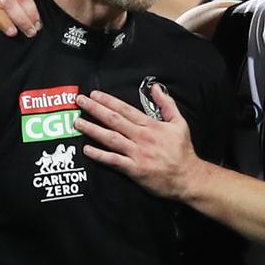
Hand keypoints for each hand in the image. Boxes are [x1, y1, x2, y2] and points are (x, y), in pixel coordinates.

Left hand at [74, 86, 203, 199]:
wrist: (187, 176)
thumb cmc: (182, 150)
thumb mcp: (179, 122)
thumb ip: (167, 103)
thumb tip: (156, 87)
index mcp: (151, 125)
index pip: (125, 109)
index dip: (108, 101)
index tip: (94, 94)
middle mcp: (142, 137)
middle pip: (114, 120)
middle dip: (95, 109)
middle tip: (80, 101)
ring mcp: (137, 153)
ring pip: (110, 138)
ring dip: (92, 129)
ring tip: (77, 123)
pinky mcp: (134, 169)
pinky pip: (113, 160)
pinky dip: (99, 155)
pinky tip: (87, 149)